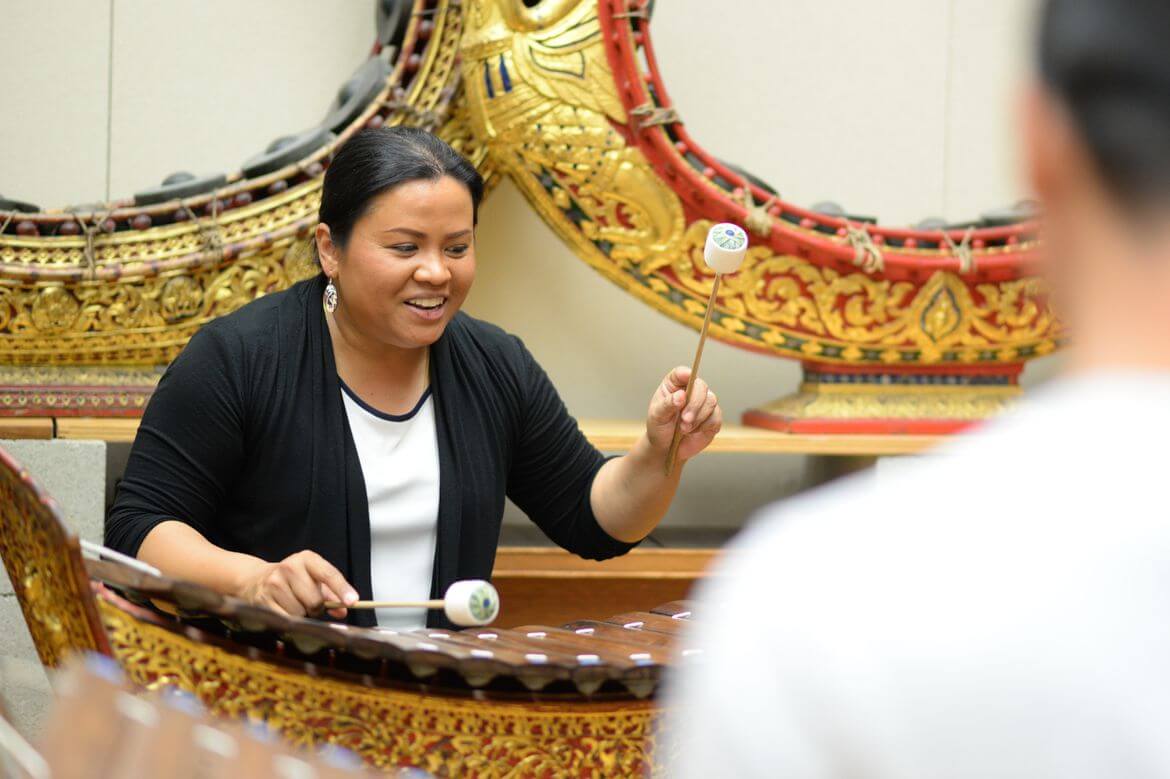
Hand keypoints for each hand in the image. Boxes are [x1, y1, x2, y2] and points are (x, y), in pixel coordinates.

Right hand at [236, 550, 357, 619]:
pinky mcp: (262, 599)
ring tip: (294, 605)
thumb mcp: (313, 579)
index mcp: (307, 559)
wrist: (255, 580)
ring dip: (301, 615)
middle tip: (310, 605)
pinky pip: (285, 619)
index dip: (342, 589)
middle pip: (315, 600)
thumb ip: (331, 595)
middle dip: (316, 608)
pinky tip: (284, 611)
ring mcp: (274, 583)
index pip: (329, 574)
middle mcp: (289, 567)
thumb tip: (343, 611)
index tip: (353, 601)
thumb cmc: (292, 581)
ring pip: (300, 612)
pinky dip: (289, 620)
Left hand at [645, 366, 722, 464]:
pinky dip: (704, 425)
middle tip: (685, 419)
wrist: (667, 447)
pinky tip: (693, 431)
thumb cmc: (659, 427)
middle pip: (701, 386)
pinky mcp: (713, 416)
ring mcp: (703, 402)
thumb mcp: (657, 416)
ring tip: (684, 429)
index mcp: (674, 385)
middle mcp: (691, 390)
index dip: (686, 374)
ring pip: (711, 401)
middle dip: (694, 404)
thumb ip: (668, 404)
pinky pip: (716, 416)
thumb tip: (681, 395)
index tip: (687, 377)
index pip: (682, 373)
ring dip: (698, 417)